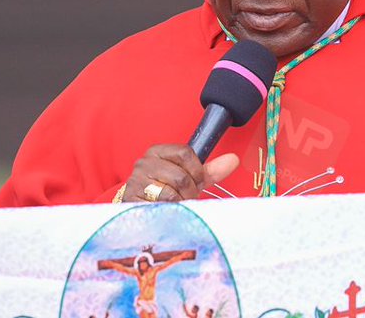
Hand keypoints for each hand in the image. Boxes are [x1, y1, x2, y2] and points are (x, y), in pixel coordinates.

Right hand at [121, 144, 238, 201]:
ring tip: (175, 205)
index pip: (185, 153)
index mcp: (158, 152)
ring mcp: (136, 182)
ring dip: (179, 204)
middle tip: (185, 197)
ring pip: (171, 194)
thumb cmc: (165, 190)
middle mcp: (144, 163)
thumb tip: (233, 159)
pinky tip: (166, 211)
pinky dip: (168, 212)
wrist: (139, 207)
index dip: (197, 171)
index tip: (197, 181)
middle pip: (181, 176)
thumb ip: (209, 170)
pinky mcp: (131, 200)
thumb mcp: (188, 177)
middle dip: (189, 192)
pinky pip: (159, 208)